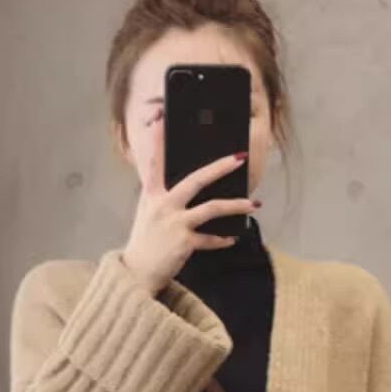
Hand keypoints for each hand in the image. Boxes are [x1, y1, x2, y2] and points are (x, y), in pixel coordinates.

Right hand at [119, 143, 259, 296]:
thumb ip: (164, 196)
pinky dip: (223, 238)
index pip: (155, 162)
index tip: (162, 118)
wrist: (137, 273)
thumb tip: (192, 185)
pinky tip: (233, 237)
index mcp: (151, 194)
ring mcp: (174, 224)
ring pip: (212, 208)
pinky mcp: (184, 243)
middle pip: (196, 179)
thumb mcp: (149, 213)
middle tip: (240, 157)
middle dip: (220, 167)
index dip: (158, 140)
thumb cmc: (146, 241)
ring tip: (253, 203)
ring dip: (236, 205)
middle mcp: (163, 205)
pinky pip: (210, 239)